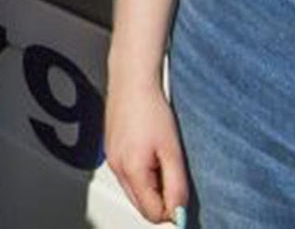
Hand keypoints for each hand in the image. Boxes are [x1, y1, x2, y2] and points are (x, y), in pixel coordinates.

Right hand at [104, 74, 189, 223]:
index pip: (152, 213)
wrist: (132, 81)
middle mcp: (116, 168)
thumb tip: (178, 212)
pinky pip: (127, 176)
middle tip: (175, 178)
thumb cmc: (150, 109)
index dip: (172, 211)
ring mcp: (111, 159)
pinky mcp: (111, 150)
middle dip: (160, 201)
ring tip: (162, 161)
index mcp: (131, 170)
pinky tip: (150, 153)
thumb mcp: (173, 152)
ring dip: (151, 187)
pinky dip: (142, 174)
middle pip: (141, 206)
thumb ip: (176, 186)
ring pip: (134, 192)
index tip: (183, 200)